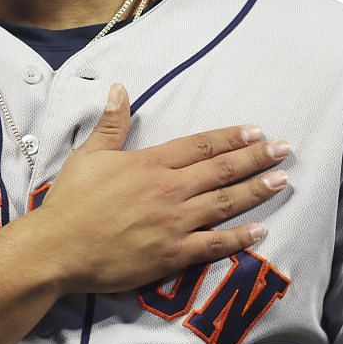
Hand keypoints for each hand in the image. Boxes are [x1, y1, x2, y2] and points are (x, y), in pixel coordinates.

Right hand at [31, 82, 290, 295]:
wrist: (57, 249)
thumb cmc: (70, 201)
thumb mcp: (89, 155)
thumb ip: (111, 123)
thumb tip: (120, 88)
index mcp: (150, 163)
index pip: (200, 145)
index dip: (231, 137)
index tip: (256, 131)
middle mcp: (169, 190)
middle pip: (221, 170)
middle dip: (256, 159)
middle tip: (285, 150)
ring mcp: (174, 224)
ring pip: (224, 203)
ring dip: (256, 191)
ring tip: (282, 181)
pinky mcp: (172, 255)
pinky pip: (214, 245)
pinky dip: (239, 238)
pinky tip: (261, 230)